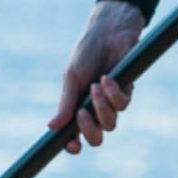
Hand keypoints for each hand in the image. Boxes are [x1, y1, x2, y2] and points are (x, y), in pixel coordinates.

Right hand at [55, 0, 145, 150]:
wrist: (107, 33)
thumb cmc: (86, 53)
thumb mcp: (71, 77)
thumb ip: (65, 102)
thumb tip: (51, 127)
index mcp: (76, 107)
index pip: (73, 135)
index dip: (72, 145)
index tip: (71, 144)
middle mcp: (94, 109)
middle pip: (95, 138)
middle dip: (89, 130)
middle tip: (82, 112)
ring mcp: (111, 103)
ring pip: (110, 124)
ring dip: (102, 107)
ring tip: (96, 85)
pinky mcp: (126, 92)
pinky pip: (122, 105)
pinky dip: (113, 93)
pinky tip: (107, 78)